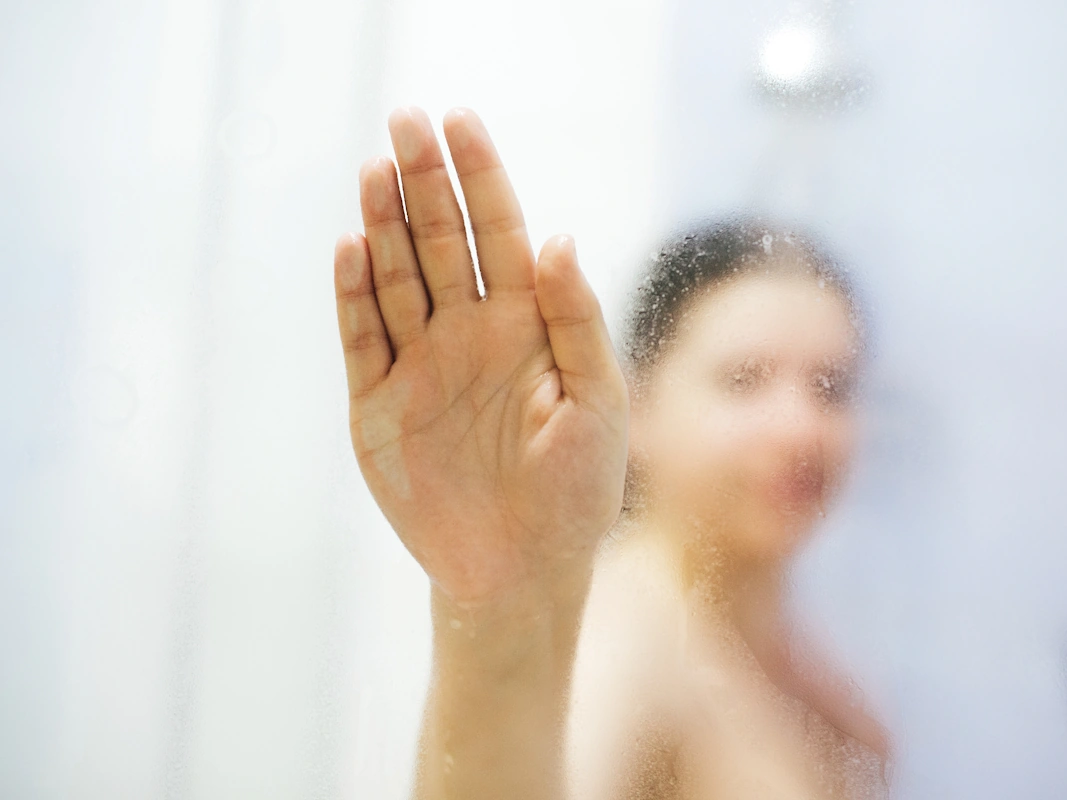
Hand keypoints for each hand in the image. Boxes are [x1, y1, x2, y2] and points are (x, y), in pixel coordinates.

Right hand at [334, 107, 627, 607]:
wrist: (518, 574)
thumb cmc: (575, 493)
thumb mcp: (597, 404)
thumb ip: (577, 321)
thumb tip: (556, 237)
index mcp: (525, 326)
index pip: (500, 233)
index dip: (481, 177)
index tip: (460, 120)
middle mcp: (468, 334)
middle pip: (441, 240)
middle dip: (424, 180)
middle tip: (404, 121)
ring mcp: (419, 365)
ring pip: (396, 278)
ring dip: (385, 225)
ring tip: (377, 171)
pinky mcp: (376, 405)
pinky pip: (361, 338)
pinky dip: (354, 294)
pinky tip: (352, 247)